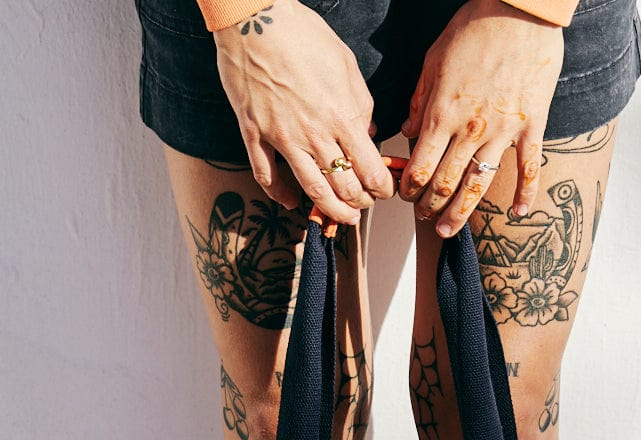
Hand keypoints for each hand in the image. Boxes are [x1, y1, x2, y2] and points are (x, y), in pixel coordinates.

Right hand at [214, 0, 394, 224]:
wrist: (255, 20)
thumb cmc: (303, 35)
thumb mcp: (345, 64)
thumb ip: (361, 103)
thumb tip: (368, 132)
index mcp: (341, 116)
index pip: (370, 169)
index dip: (382, 188)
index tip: (385, 191)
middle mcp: (314, 134)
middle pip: (344, 187)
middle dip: (360, 203)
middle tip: (364, 204)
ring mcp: (282, 138)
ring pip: (312, 190)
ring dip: (331, 211)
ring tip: (342, 218)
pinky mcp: (255, 135)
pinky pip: (267, 177)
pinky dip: (281, 196)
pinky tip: (293, 202)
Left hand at [400, 0, 563, 234]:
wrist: (520, 10)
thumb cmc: (474, 29)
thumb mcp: (433, 60)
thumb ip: (419, 100)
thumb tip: (407, 129)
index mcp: (442, 114)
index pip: (419, 168)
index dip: (409, 190)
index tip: (406, 197)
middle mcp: (470, 130)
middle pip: (445, 184)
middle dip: (429, 207)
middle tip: (424, 217)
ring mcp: (503, 132)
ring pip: (478, 186)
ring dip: (460, 214)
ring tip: (448, 231)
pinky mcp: (531, 126)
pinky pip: (530, 168)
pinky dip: (526, 194)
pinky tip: (519, 213)